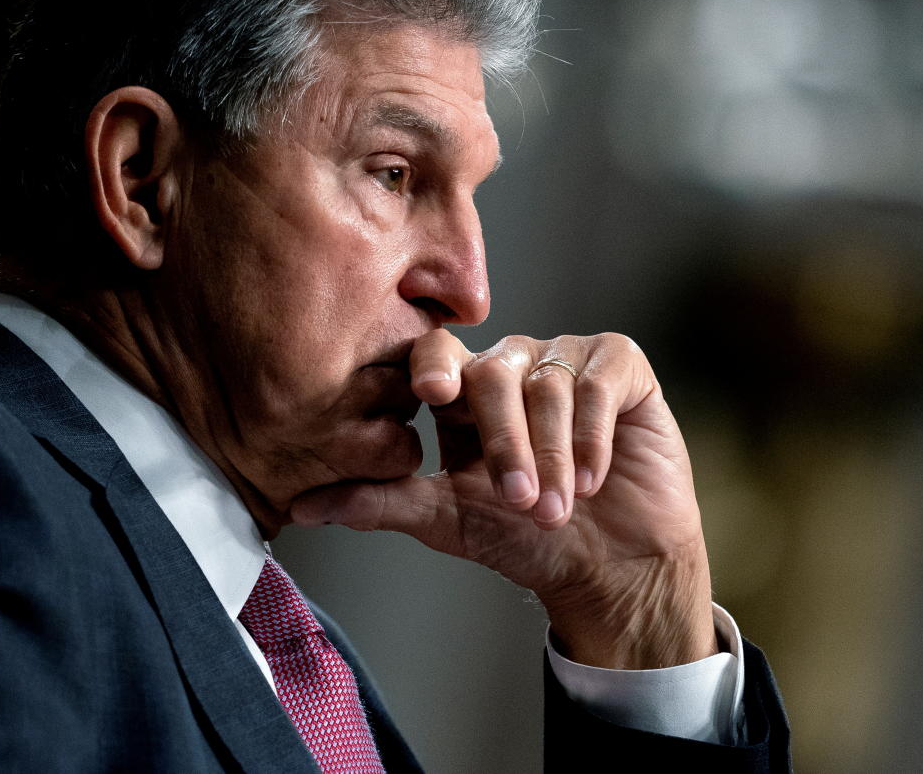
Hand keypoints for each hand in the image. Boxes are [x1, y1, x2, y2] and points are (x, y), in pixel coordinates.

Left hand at [290, 329, 716, 669]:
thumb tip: (303, 507)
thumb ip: (378, 502)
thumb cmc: (526, 540)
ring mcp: (567, 361)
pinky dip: (593, 435)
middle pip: (493, 373)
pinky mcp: (620, 367)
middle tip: (519, 500)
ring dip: (553, 454)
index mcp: (464, 393)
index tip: (431, 392)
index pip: (436, 354)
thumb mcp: (446, 520)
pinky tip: (595, 479)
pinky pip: (598, 380)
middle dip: (505, 442)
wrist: (611, 567)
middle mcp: (513, 366)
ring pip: (548, 383)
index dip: (431, 365)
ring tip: (560, 508)